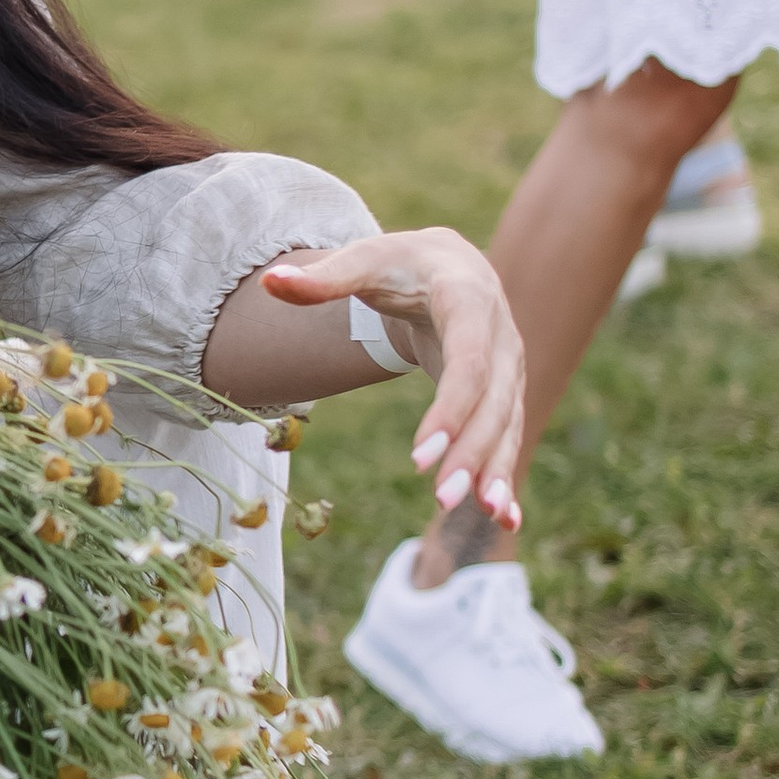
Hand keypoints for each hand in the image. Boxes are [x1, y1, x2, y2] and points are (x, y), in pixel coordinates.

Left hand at [261, 229, 525, 528]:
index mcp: (469, 299)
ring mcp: (507, 367)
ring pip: (507, 424)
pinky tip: (505, 518)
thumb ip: (323, 277)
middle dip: (472, 453)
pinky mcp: (504, 392)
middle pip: (494, 402)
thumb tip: (270, 282)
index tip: (420, 458)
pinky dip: (505, 474)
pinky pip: (508, 435)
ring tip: (483, 514)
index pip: (468, 362)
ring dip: (494, 470)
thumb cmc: (398, 265)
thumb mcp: (364, 260)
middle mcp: (500, 336)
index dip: (450, 410)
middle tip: (443, 499)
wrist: (443, 265)